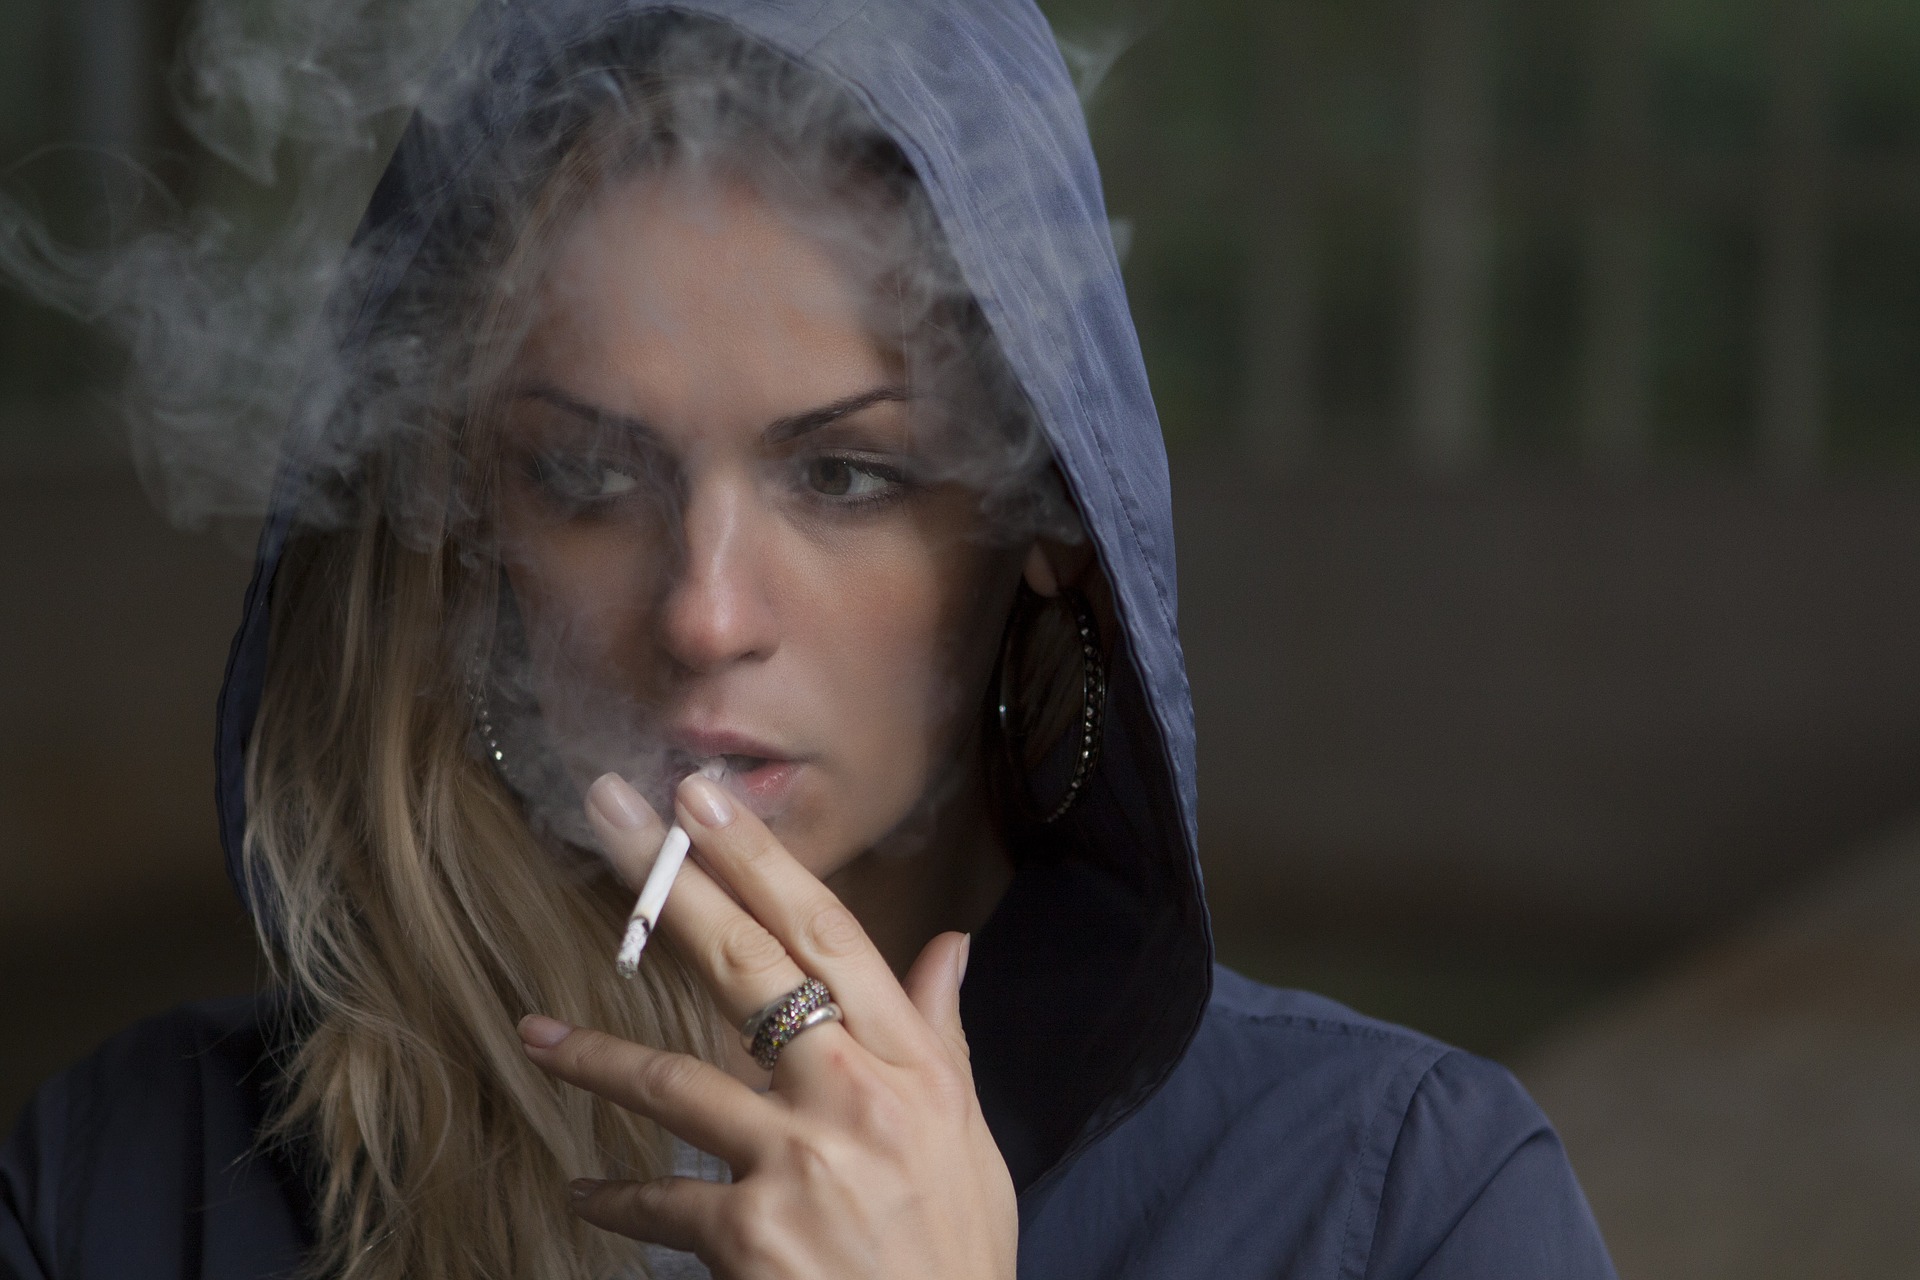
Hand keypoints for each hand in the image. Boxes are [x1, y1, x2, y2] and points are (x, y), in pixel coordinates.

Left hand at [516, 771, 1017, 1279]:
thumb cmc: (956, 1250)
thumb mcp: (969, 1135)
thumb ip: (943, 1036)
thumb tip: (950, 948)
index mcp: (910, 1063)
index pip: (828, 934)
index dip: (760, 860)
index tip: (704, 798)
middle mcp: (852, 1095)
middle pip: (746, 966)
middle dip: (671, 884)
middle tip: (610, 818)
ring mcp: (796, 1162)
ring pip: (674, 1080)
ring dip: (595, 1054)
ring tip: (534, 1033)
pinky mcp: (748, 1235)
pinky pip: (659, 1201)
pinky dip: (615, 1198)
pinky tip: (580, 1192)